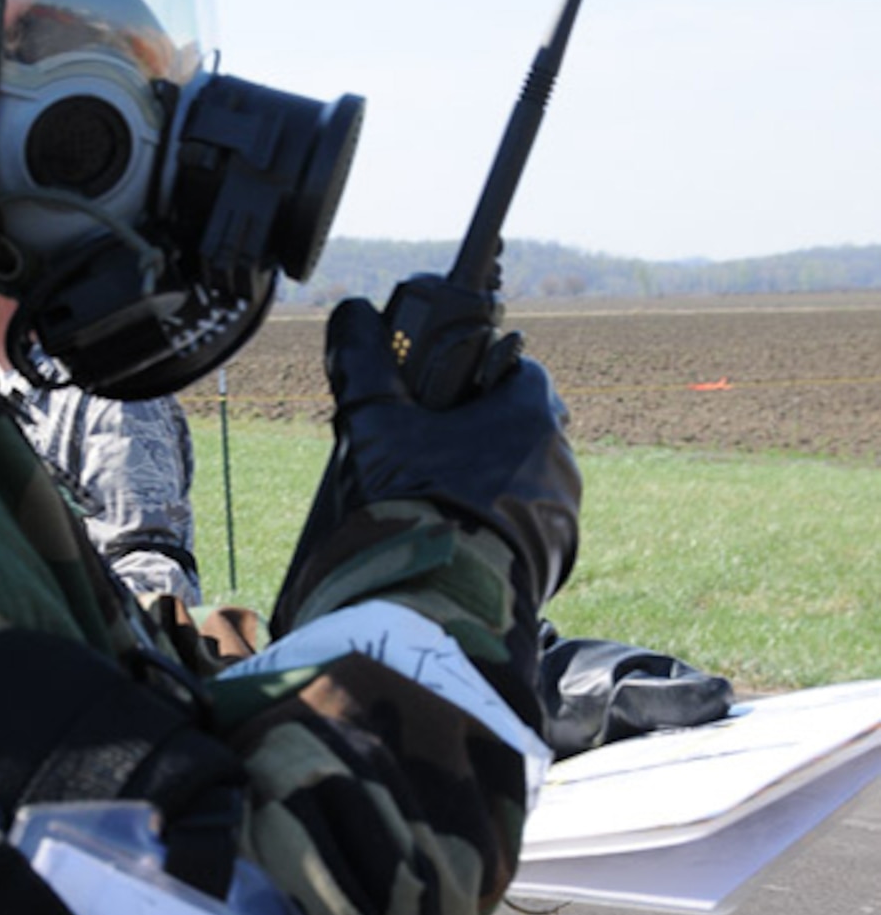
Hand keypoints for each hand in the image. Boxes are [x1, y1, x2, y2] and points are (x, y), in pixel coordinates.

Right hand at [325, 296, 580, 607]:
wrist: (441, 602)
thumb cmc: (416, 502)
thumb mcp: (376, 422)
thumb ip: (363, 359)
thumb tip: (351, 312)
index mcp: (529, 411)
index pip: (513, 365)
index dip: (473, 372)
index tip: (440, 393)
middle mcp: (559, 455)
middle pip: (518, 422)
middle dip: (479, 429)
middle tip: (427, 449)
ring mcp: (563, 510)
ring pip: (524, 475)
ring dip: (490, 479)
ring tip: (436, 499)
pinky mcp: (557, 555)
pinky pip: (529, 525)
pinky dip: (498, 524)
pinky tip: (456, 535)